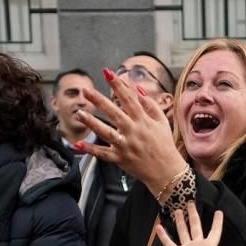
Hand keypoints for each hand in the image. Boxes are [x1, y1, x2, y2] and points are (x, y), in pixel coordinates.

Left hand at [75, 70, 187, 195]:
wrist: (168, 172)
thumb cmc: (165, 145)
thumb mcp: (162, 122)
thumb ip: (150, 104)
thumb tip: (138, 89)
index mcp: (143, 120)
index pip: (128, 98)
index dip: (118, 85)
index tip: (107, 73)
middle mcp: (133, 131)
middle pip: (114, 113)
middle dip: (99, 100)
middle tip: (85, 90)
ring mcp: (126, 146)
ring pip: (106, 132)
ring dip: (91, 122)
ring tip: (79, 113)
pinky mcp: (120, 159)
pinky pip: (103, 154)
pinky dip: (90, 150)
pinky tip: (78, 144)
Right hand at [155, 204, 238, 245]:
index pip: (214, 231)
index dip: (217, 222)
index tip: (219, 211)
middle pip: (195, 226)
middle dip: (193, 215)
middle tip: (191, 202)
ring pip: (183, 232)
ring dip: (180, 221)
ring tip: (177, 210)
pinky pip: (169, 243)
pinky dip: (164, 235)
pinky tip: (159, 227)